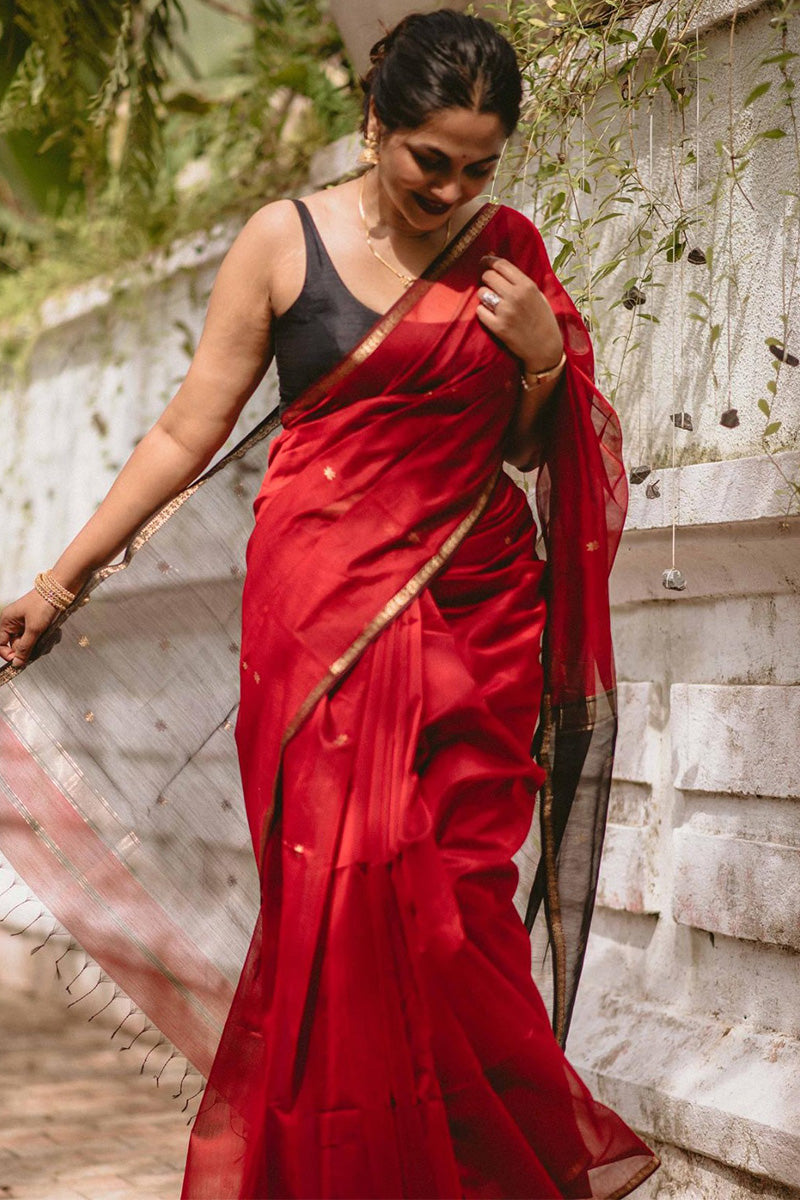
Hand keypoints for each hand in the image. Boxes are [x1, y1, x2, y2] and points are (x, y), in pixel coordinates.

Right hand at [0, 590, 59, 668]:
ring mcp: (25, 623)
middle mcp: (13, 623)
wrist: (60, 590)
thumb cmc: (44, 605)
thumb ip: (25, 648)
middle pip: (17, 646)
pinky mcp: (37, 623)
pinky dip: (46, 638)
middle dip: (30, 648)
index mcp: (6, 621)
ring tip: (49, 636)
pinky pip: (39, 637)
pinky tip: (54, 633)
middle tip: (41, 645)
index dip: (9, 654)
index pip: (0, 644)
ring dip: (40, 644)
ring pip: (30, 643)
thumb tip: (16, 664)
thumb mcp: (34, 629)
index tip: (21, 661)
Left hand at [476, 255, 563, 370]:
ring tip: (492, 302)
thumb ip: (520, 282)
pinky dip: (483, 312)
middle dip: (486, 278)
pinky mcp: (498, 327)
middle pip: (488, 276)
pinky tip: (492, 316)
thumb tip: (499, 266)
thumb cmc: (543, 321)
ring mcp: (505, 312)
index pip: (501, 265)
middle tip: (489, 285)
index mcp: (527, 286)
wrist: (545, 349)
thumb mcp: (538, 296)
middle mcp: (515, 296)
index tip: (483, 261)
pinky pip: (480, 311)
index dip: (489, 260)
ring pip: (482, 293)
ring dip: (484, 296)